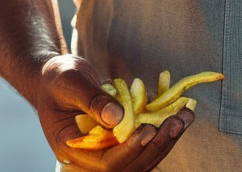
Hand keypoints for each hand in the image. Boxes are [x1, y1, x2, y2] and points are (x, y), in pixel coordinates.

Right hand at [37, 54, 194, 170]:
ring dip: (167, 137)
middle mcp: (92, 157)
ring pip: (143, 155)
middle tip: (179, 120)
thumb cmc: (57, 79)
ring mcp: (109, 150)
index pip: (106, 163)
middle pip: (131, 165)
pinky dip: (163, 127)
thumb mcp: (70, 83)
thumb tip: (117, 117)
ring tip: (187, 115)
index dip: (129, 150)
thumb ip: (92, 100)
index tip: (148, 130)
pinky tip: (180, 111)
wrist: (54, 79)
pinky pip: (146, 140)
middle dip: (157, 144)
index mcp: (74, 150)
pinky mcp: (121, 139)